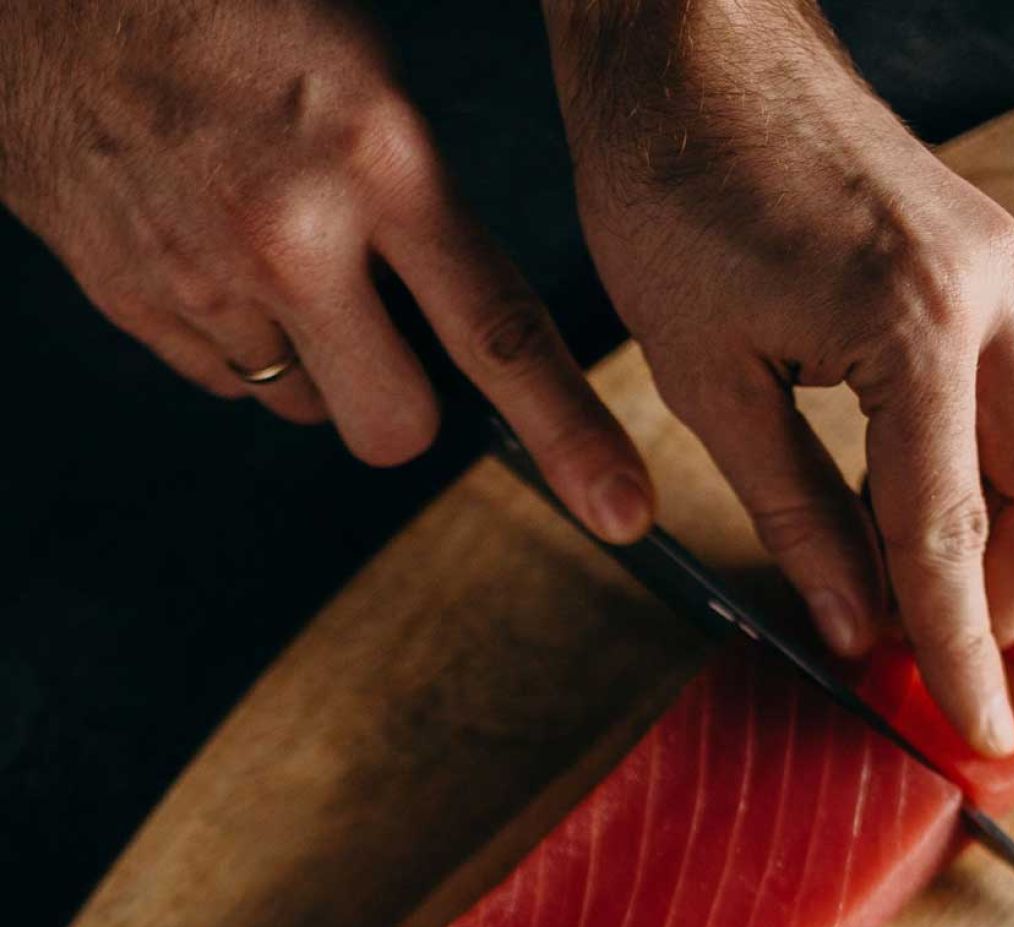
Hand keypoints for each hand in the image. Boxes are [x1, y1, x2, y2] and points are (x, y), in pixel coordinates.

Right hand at [0, 0, 653, 542]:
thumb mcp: (364, 71)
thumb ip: (420, 197)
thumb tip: (463, 299)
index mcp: (379, 158)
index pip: (502, 334)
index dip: (571, 437)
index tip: (622, 509)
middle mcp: (295, 236)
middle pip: (395, 428)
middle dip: (402, 408)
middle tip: (385, 343)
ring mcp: (204, 280)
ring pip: (301, 406)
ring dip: (311, 359)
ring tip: (276, 255)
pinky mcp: (132, 303)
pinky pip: (224, 377)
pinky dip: (237, 341)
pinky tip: (216, 255)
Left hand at [543, 0, 1013, 754]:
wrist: (688, 43)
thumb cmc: (668, 188)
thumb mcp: (711, 380)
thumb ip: (794, 513)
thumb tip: (850, 619)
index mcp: (913, 327)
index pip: (950, 535)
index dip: (960, 648)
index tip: (975, 729)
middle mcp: (988, 294)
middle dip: (1008, 591)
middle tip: (943, 658)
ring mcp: (996, 267)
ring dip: (997, 533)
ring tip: (920, 598)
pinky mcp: (975, 257)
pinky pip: (1011, 392)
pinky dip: (975, 469)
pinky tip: (915, 509)